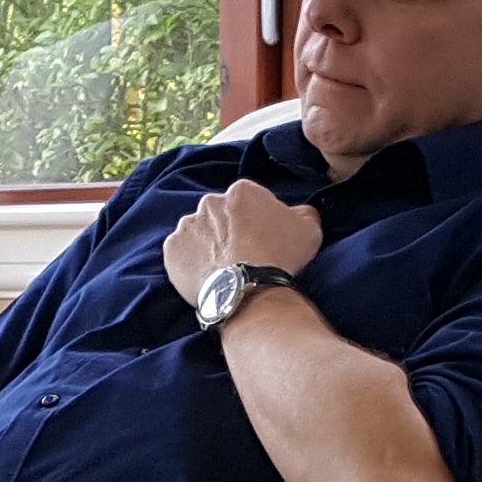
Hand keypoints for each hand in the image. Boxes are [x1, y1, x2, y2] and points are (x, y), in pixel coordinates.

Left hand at [160, 181, 320, 301]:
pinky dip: (191, 263)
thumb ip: (302, 212)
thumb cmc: (280, 258)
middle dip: (230, 230)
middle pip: (221, 214)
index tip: (263, 240)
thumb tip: (296, 212)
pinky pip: (181, 254)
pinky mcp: (172, 250)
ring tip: (225, 270)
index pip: (249, 200)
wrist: (249, 291)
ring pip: (199, 233)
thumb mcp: (309, 228)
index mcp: (242, 191)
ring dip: (209, 246)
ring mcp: (187, 225)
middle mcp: (210, 202)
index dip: (258, 220)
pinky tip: (208, 277)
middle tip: (243, 256)